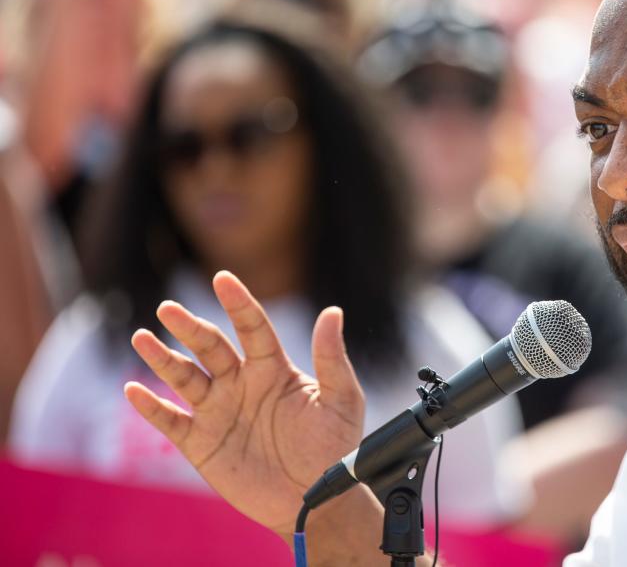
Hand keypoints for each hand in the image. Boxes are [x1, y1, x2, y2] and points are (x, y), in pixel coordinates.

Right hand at [124, 271, 366, 537]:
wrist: (316, 499)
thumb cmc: (334, 448)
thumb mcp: (341, 400)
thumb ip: (332, 358)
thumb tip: (333, 311)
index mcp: (273, 368)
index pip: (252, 327)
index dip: (238, 303)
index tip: (223, 279)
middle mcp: (241, 383)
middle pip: (210, 347)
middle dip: (190, 327)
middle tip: (170, 308)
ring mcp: (219, 411)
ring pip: (184, 377)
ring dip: (162, 358)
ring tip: (142, 337)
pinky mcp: (201, 443)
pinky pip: (170, 421)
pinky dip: (151, 406)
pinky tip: (134, 389)